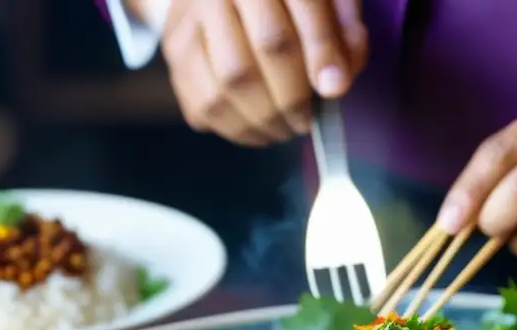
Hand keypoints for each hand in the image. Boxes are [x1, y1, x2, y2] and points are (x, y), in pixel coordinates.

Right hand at [162, 0, 367, 145]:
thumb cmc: (284, 1)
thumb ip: (343, 30)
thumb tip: (337, 83)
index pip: (303, 8)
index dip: (322, 54)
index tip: (334, 90)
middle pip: (266, 48)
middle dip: (294, 96)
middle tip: (306, 120)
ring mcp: (190, 18)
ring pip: (230, 83)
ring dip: (265, 120)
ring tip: (284, 128)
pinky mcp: (173, 50)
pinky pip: (202, 104)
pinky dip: (236, 129)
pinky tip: (258, 129)